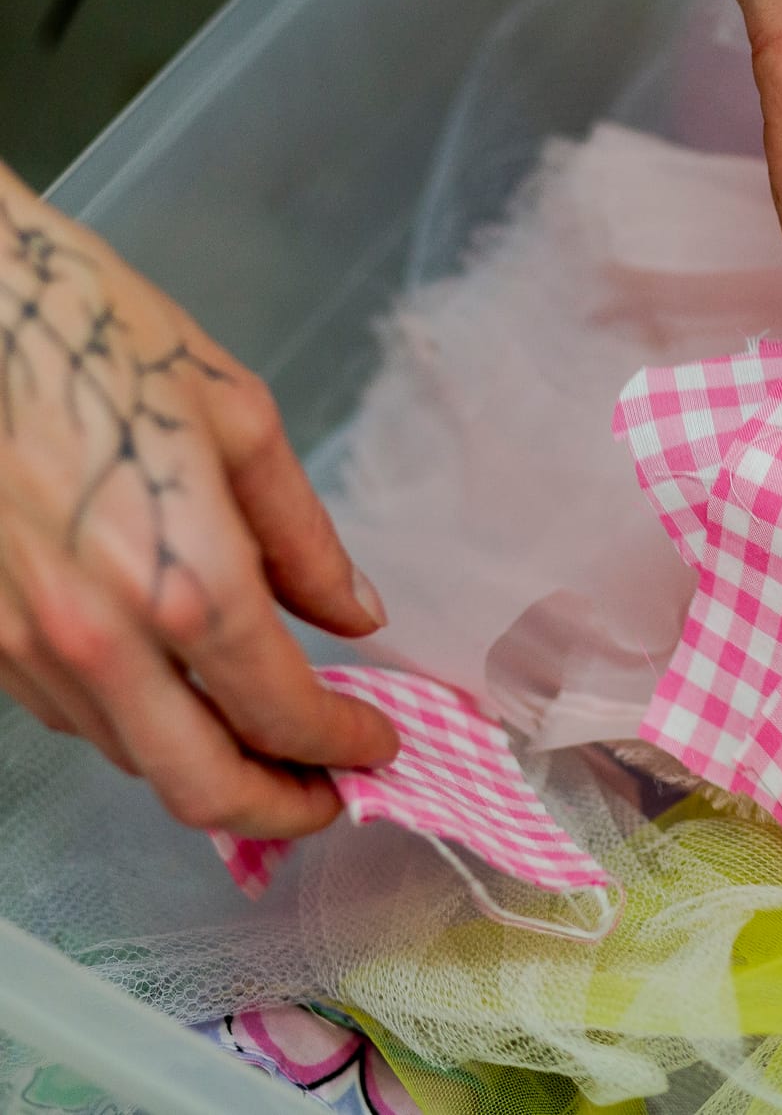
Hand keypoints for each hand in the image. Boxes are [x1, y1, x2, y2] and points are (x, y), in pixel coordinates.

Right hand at [0, 163, 397, 837]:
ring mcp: (28, 648)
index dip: (345, 746)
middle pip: (201, 786)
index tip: (381, 746)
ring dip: (208, 771)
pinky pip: (74, 718)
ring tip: (265, 747)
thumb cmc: (100, 338)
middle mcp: (102, 638)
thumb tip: (358, 615)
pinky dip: (140, 730)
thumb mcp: (240, 420)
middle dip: (280, 808)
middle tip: (330, 797)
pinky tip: (180, 698)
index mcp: (187, 581)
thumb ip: (305, 538)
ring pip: (133, 760)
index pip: (284, 714)